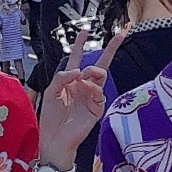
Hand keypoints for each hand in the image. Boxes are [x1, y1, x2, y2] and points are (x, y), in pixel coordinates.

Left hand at [37, 40, 106, 169]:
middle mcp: (83, 86)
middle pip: (100, 64)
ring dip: (94, 71)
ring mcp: (91, 96)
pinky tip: (85, 87)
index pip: (78, 58)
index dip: (81, 44)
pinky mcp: (97, 108)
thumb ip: (62, 77)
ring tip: (85, 76)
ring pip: (101, 75)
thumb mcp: (51, 92)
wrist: (54, 140)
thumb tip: (79, 70)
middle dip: (111, 49)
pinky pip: (100, 92)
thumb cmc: (51, 118)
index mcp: (71, 80)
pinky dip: (93, 87)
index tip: (86, 31)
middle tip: (120, 35)